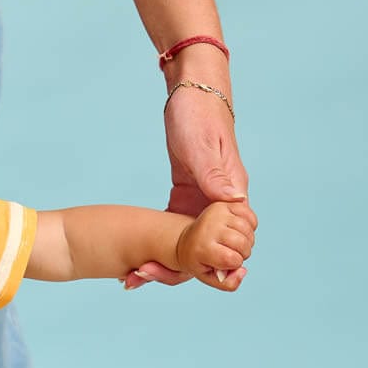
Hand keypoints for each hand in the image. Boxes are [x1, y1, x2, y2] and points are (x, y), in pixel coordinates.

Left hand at [125, 84, 251, 288]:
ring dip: (164, 261)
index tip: (179, 276)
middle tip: (140, 278)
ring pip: (189, 244)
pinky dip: (160, 244)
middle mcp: (220, 201)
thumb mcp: (202, 146)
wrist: (191, 90)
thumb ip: (215, 176)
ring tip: (133, 275)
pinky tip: (138, 258)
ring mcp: (203, 200)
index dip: (208, 264)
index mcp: (231, 192)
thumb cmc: (199, 112)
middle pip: (206, 249)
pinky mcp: (187, 194)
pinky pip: (176, 228)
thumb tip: (233, 203)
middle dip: (176, 269)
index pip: (229, 240)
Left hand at [174, 200, 256, 291]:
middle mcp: (208, 227)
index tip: (223, 262)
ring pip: (248, 229)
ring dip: (248, 239)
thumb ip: (227, 282)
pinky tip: (239, 229)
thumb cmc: (198, 259)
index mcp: (201, 247)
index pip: (232, 259)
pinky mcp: (224, 203)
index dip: (234, 264)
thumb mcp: (206, 275)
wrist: (182, 234)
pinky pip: (249, 216)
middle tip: (231, 252)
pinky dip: (250, 225)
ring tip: (235, 242)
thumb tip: (243, 270)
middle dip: (243, 252)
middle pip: (243, 244)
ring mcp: (217, 213)